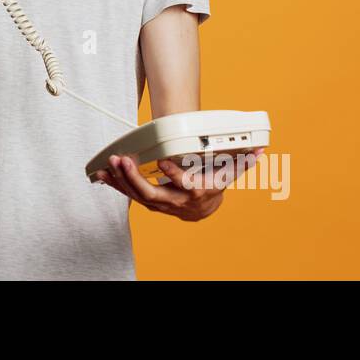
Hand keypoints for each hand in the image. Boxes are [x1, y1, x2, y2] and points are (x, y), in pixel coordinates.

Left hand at [92, 147, 264, 221]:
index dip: (175, 174)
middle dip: (135, 177)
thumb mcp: (226, 174)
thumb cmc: (211, 186)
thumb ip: (240, 161)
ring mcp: (158, 203)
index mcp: (195, 192)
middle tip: (123, 160)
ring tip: (108, 165)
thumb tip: (259, 149)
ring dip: (120, 180)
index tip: (165, 162)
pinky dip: (114, 184)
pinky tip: (101, 174)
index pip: (185, 185)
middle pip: (152, 193)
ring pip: (136, 194)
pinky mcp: (146, 199)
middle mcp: (174, 201)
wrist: (202, 210)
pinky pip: (128, 193)